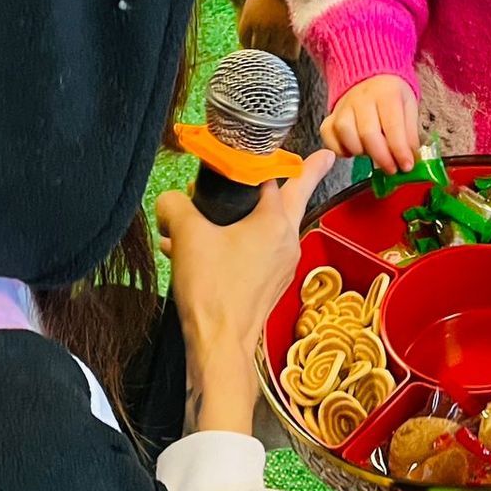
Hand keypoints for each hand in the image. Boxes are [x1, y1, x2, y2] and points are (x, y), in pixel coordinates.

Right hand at [155, 150, 335, 434]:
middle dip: (301, 176)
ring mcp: (280, 266)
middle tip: (321, 157)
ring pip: (266, 227)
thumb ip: (175, 206)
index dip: (269, 157)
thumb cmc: (212, 290)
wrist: (219, 345)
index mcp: (275, 222)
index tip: (287, 145)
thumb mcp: (186, 235)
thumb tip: (169, 201)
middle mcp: (286, 242)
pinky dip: (234, 242)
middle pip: (292, 198)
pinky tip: (196, 249)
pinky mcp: (267, 284)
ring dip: (246, 214)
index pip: (278, 175)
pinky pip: (253, 252)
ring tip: (220, 205)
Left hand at [238, 0, 298, 59]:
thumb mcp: (253, 1)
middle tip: (269, 51)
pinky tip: (292, 51)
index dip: (250, 45)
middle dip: (263, 51)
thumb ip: (250, 19)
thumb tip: (251, 37)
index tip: (255, 45)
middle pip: (259, 49)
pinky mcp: (293, 34)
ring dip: (277, 53)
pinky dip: (290, 54)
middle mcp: (260, 28)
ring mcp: (277, 32)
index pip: (244, 41)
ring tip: (282, 51)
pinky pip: (290, 53)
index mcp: (248, 19)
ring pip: (274, 54)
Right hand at [321, 75, 420, 174]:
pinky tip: (353, 152)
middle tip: (392, 169)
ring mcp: (343, 106)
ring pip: (345, 133)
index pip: (392, 125)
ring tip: (372, 155)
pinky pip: (328, 135)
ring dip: (360, 151)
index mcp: (386, 93)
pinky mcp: (330, 116)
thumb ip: (410, 134)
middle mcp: (362, 98)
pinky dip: (339, 149)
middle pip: (368, 133)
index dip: (400, 150)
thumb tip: (410, 160)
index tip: (407, 166)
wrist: (370, 79)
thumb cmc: (391, 97)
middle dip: (382, 157)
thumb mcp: (408, 108)